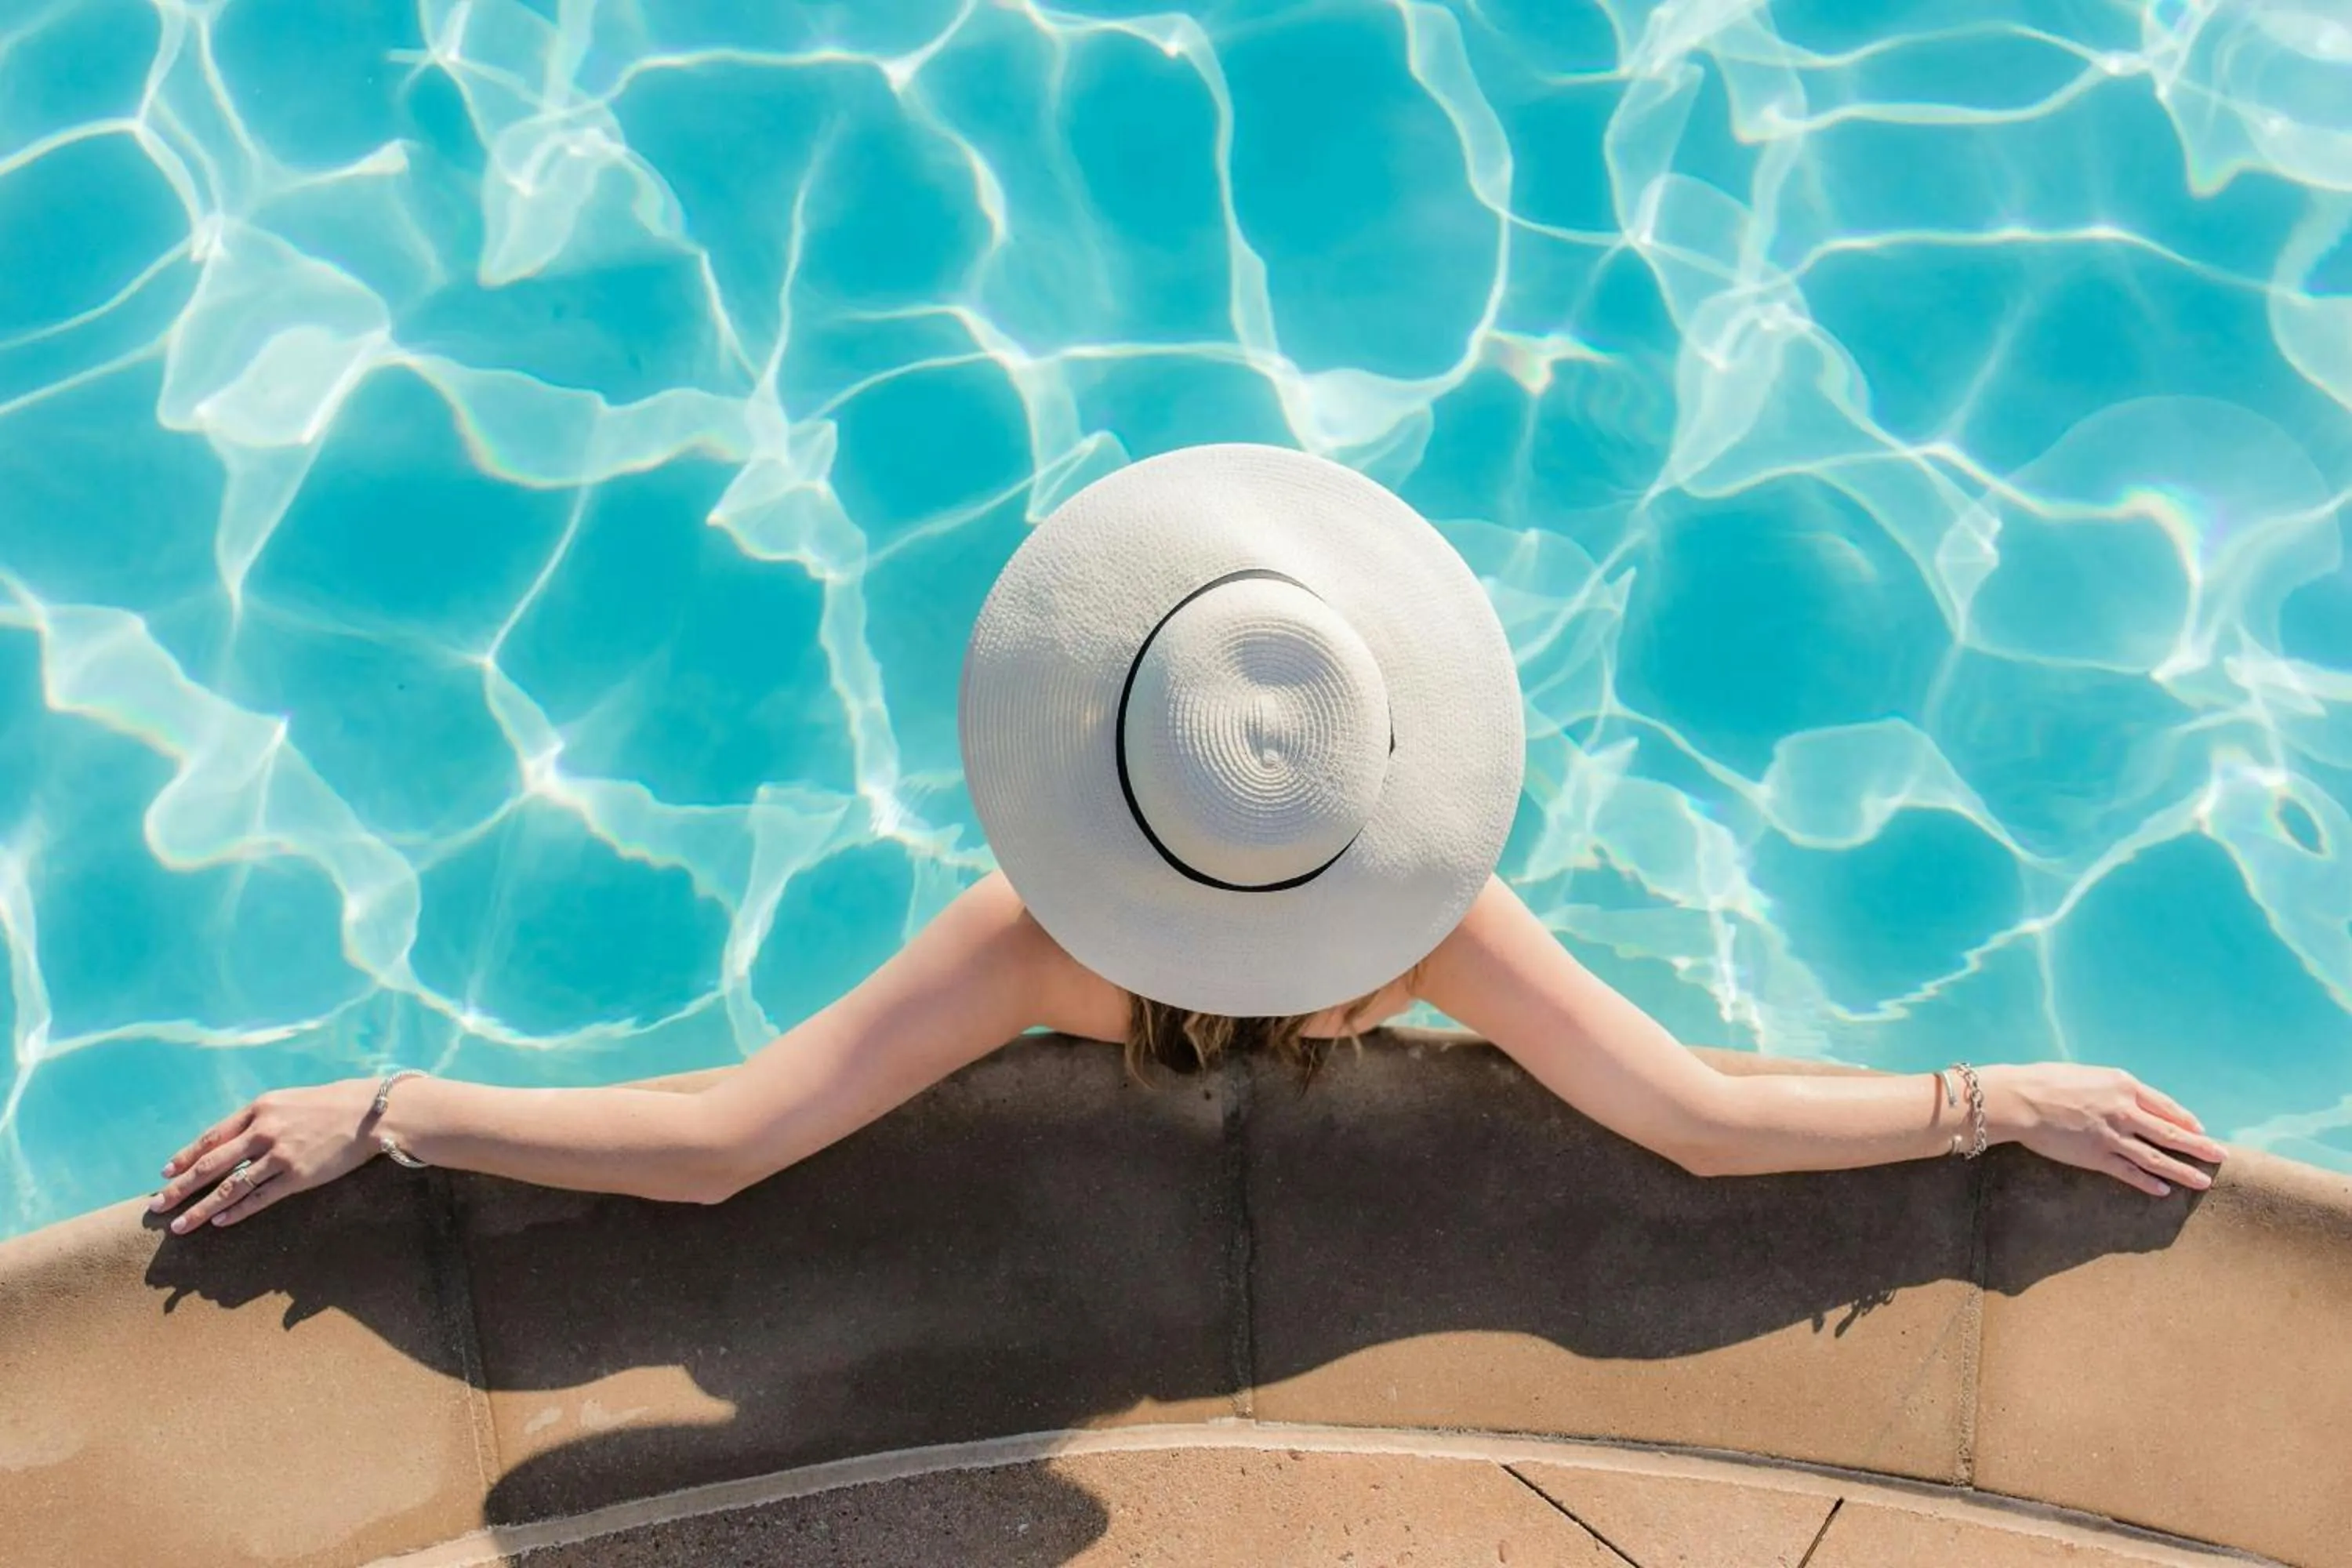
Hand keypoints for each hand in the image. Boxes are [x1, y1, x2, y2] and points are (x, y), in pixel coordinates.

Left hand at [149, 1079, 382, 1233]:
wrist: (373, 1113)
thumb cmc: (333, 1104)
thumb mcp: (289, 1101)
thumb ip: (261, 1119)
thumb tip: (234, 1140)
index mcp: (260, 1108)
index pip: (212, 1137)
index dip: (186, 1156)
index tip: (166, 1173)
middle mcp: (264, 1131)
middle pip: (211, 1164)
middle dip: (180, 1187)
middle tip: (157, 1204)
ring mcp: (280, 1155)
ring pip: (229, 1187)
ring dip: (201, 1208)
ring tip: (180, 1226)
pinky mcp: (298, 1177)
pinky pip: (260, 1198)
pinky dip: (237, 1211)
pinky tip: (220, 1222)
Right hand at [1984, 1063, 2225, 1196]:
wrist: (2021, 1100)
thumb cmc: (2047, 1081)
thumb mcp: (2088, 1074)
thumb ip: (2112, 1088)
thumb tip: (2125, 1098)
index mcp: (2124, 1086)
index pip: (2166, 1106)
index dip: (2186, 1120)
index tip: (2200, 1129)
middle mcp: (2125, 1111)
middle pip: (2171, 1133)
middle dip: (2199, 1147)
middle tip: (2220, 1156)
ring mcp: (2113, 1137)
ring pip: (2157, 1158)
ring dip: (2183, 1171)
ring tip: (2203, 1181)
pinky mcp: (2097, 1157)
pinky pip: (2130, 1173)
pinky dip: (2148, 1183)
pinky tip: (2163, 1191)